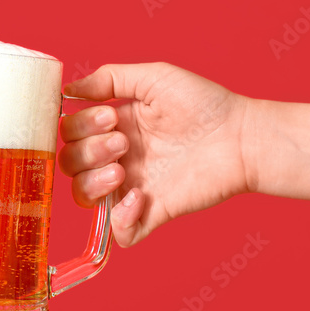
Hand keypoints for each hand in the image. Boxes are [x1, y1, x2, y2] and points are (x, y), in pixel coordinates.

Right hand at [58, 63, 250, 246]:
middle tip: (124, 142)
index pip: (70, 133)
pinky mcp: (153, 211)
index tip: (112, 118)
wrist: (241, 136)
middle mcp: (117, 157)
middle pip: (70, 163)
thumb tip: (68, 90)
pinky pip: (120, 232)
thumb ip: (109, 79)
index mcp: (114, 127)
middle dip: (88, 152)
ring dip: (92, 182)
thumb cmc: (204, 104)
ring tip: (122, 171)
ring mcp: (132, 186)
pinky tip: (138, 197)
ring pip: (83, 198)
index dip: (80, 127)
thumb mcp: (154, 77)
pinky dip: (120, 219)